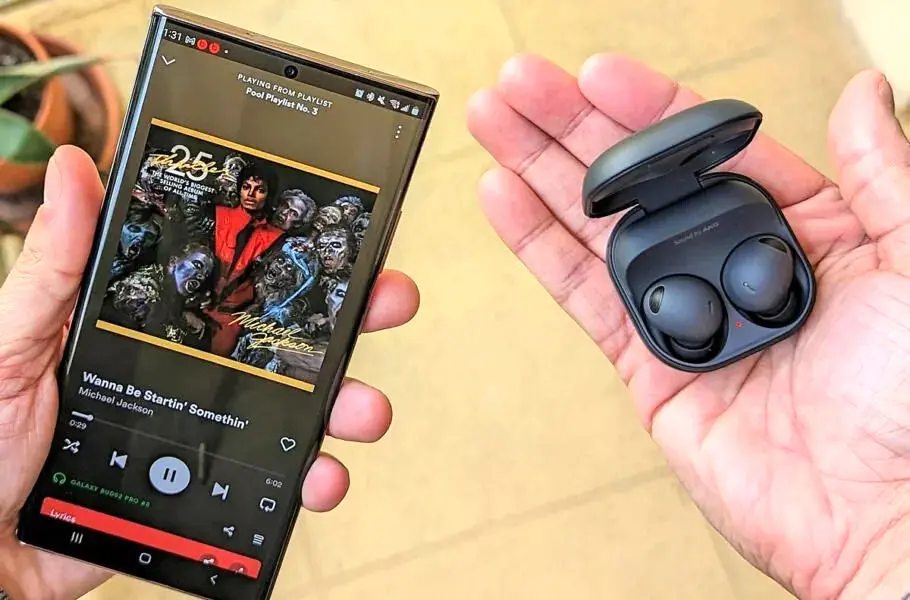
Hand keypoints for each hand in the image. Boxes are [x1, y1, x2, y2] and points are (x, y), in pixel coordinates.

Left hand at [0, 147, 417, 598]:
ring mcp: (205, 434)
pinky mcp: (207, 494)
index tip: (342, 235)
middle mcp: (192, 373)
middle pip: (286, 341)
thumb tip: (73, 170)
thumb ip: (54, 267)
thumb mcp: (15, 340)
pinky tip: (319, 480)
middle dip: (349, 319)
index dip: (294, 256)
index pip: (237, 280)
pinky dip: (311, 485)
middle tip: (388, 300)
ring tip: (363, 411)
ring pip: (297, 413)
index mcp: (153, 324)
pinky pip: (273, 487)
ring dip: (346, 407)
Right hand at [469, 53, 909, 599]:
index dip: (648, 109)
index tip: (600, 75)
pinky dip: (538, 244)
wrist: (878, 516)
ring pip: (595, 226)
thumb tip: (865, 95)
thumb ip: (884, 175)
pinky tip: (505, 199)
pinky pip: (582, 294)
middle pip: (635, 178)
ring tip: (494, 122)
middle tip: (521, 85)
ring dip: (539, 171)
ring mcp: (682, 308)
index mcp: (798, 227)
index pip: (706, 148)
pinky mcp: (647, 362)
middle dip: (571, 126)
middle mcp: (729, 261)